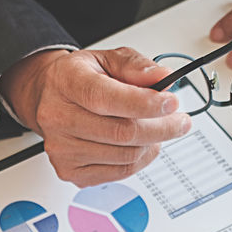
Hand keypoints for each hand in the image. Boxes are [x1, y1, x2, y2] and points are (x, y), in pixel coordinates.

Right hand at [0, 47, 191, 185]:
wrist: (52, 98)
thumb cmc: (81, 78)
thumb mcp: (108, 59)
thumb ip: (136, 66)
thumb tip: (163, 78)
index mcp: (66, 82)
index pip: (106, 99)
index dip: (144, 104)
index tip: (171, 103)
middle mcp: (58, 117)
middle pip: (121, 133)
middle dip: (161, 128)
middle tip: (179, 120)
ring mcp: (62, 149)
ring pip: (125, 156)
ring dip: (152, 144)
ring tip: (158, 129)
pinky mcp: (70, 171)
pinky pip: (119, 172)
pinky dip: (140, 160)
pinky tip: (142, 144)